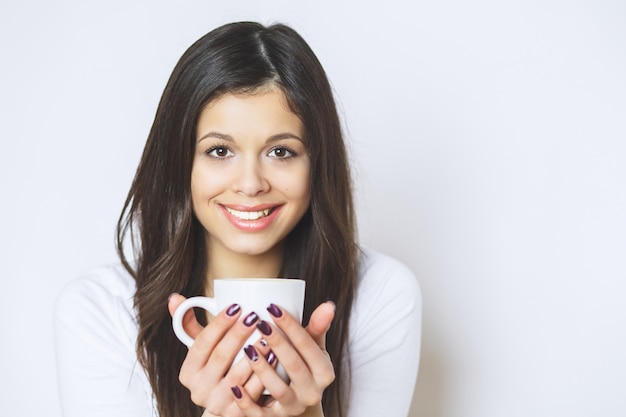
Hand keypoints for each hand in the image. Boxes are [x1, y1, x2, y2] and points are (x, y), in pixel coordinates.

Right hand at [168, 294, 274, 416]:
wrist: (226, 406)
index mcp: (188, 372)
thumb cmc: (217, 369)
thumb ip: (189, 324)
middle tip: (254, 315)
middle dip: (238, 334)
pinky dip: (265, 373)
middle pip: (221, 357)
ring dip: (254, 354)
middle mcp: (199, 390)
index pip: (202, 343)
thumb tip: (175, 297)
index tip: (236, 306)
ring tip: (267, 334)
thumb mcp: (201, 350)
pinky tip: (276, 357)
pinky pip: (253, 392)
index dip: (219, 323)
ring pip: (238, 376)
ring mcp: (217, 404)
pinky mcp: (236, 414)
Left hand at [231, 302, 335, 416]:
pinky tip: (235, 387)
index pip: (308, 346)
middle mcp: (312, 392)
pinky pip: (260, 414)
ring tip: (248, 349)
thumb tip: (328, 305)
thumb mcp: (313, 348)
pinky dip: (247, 402)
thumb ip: (318, 327)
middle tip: (260, 323)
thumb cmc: (303, 365)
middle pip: (294, 366)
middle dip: (278, 344)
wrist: (295, 399)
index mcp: (324, 372)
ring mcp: (293, 406)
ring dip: (262, 370)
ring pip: (278, 389)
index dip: (291, 326)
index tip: (273, 309)